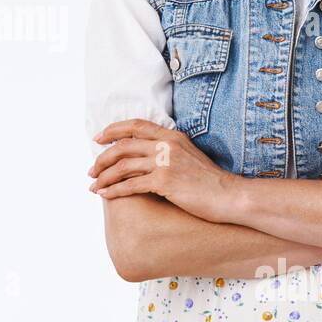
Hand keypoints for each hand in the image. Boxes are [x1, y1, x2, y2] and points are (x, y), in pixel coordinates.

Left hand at [87, 119, 241, 223]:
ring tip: (94, 186)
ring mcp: (165, 163)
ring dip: (104, 177)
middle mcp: (166, 145)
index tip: (98, 138)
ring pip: (123, 166)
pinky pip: (131, 185)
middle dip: (102, 158)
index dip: (113, 130)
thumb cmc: (210, 181)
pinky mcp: (165, 182)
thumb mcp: (189, 155)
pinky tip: (105, 195)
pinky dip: (114, 190)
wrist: (230, 196)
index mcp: (172, 136)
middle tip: (91, 170)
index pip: (136, 125)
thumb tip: (146, 155)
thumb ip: (169, 150)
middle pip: (123, 146)